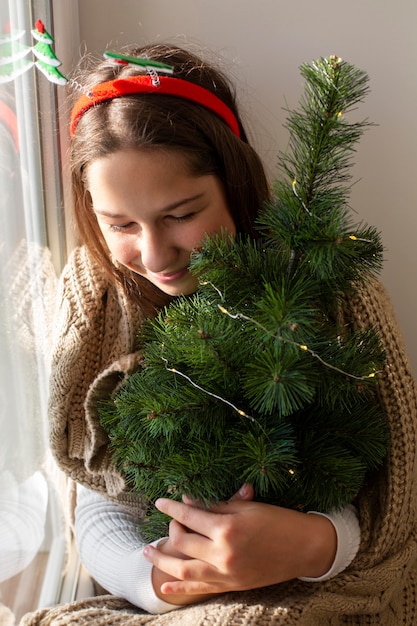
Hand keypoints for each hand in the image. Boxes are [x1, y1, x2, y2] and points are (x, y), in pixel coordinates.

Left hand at [144, 484, 336, 599]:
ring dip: (162, 561)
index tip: (161, 501)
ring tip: (147, 552)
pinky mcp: (232, 585)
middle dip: (172, 529)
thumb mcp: (246, 508)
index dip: (173, 508)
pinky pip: (199, 588)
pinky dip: (180, 587)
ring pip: (184, 569)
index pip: (190, 517)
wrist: (304, 548)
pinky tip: (164, 586)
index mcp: (227, 528)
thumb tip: (190, 504)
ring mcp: (226, 573)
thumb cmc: (278, 520)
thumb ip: (216, 506)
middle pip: (184, 542)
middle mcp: (222, 553)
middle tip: (169, 520)